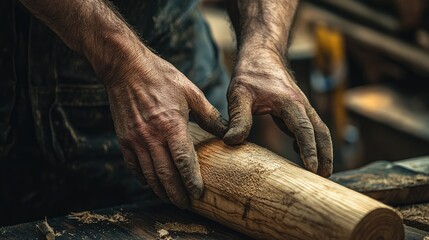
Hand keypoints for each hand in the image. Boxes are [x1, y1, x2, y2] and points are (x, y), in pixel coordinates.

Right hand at [103, 47, 227, 207]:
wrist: (126, 68)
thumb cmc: (161, 77)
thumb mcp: (190, 92)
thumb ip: (209, 115)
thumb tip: (227, 132)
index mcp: (172, 125)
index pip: (184, 162)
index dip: (191, 181)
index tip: (199, 193)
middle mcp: (152, 136)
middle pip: (165, 174)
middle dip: (176, 193)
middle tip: (185, 204)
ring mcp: (135, 140)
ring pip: (148, 174)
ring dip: (160, 190)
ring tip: (170, 199)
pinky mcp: (124, 139)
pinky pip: (133, 166)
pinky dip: (143, 178)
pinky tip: (151, 182)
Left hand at [224, 49, 332, 176]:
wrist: (260, 55)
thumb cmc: (249, 74)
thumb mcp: (239, 95)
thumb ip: (238, 118)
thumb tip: (231, 142)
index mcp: (290, 102)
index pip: (304, 129)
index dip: (309, 149)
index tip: (312, 168)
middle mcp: (301, 105)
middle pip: (321, 132)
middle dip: (325, 155)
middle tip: (324, 178)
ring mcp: (301, 107)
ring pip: (318, 130)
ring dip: (322, 150)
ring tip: (319, 172)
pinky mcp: (296, 110)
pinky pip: (309, 128)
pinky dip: (310, 142)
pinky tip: (302, 154)